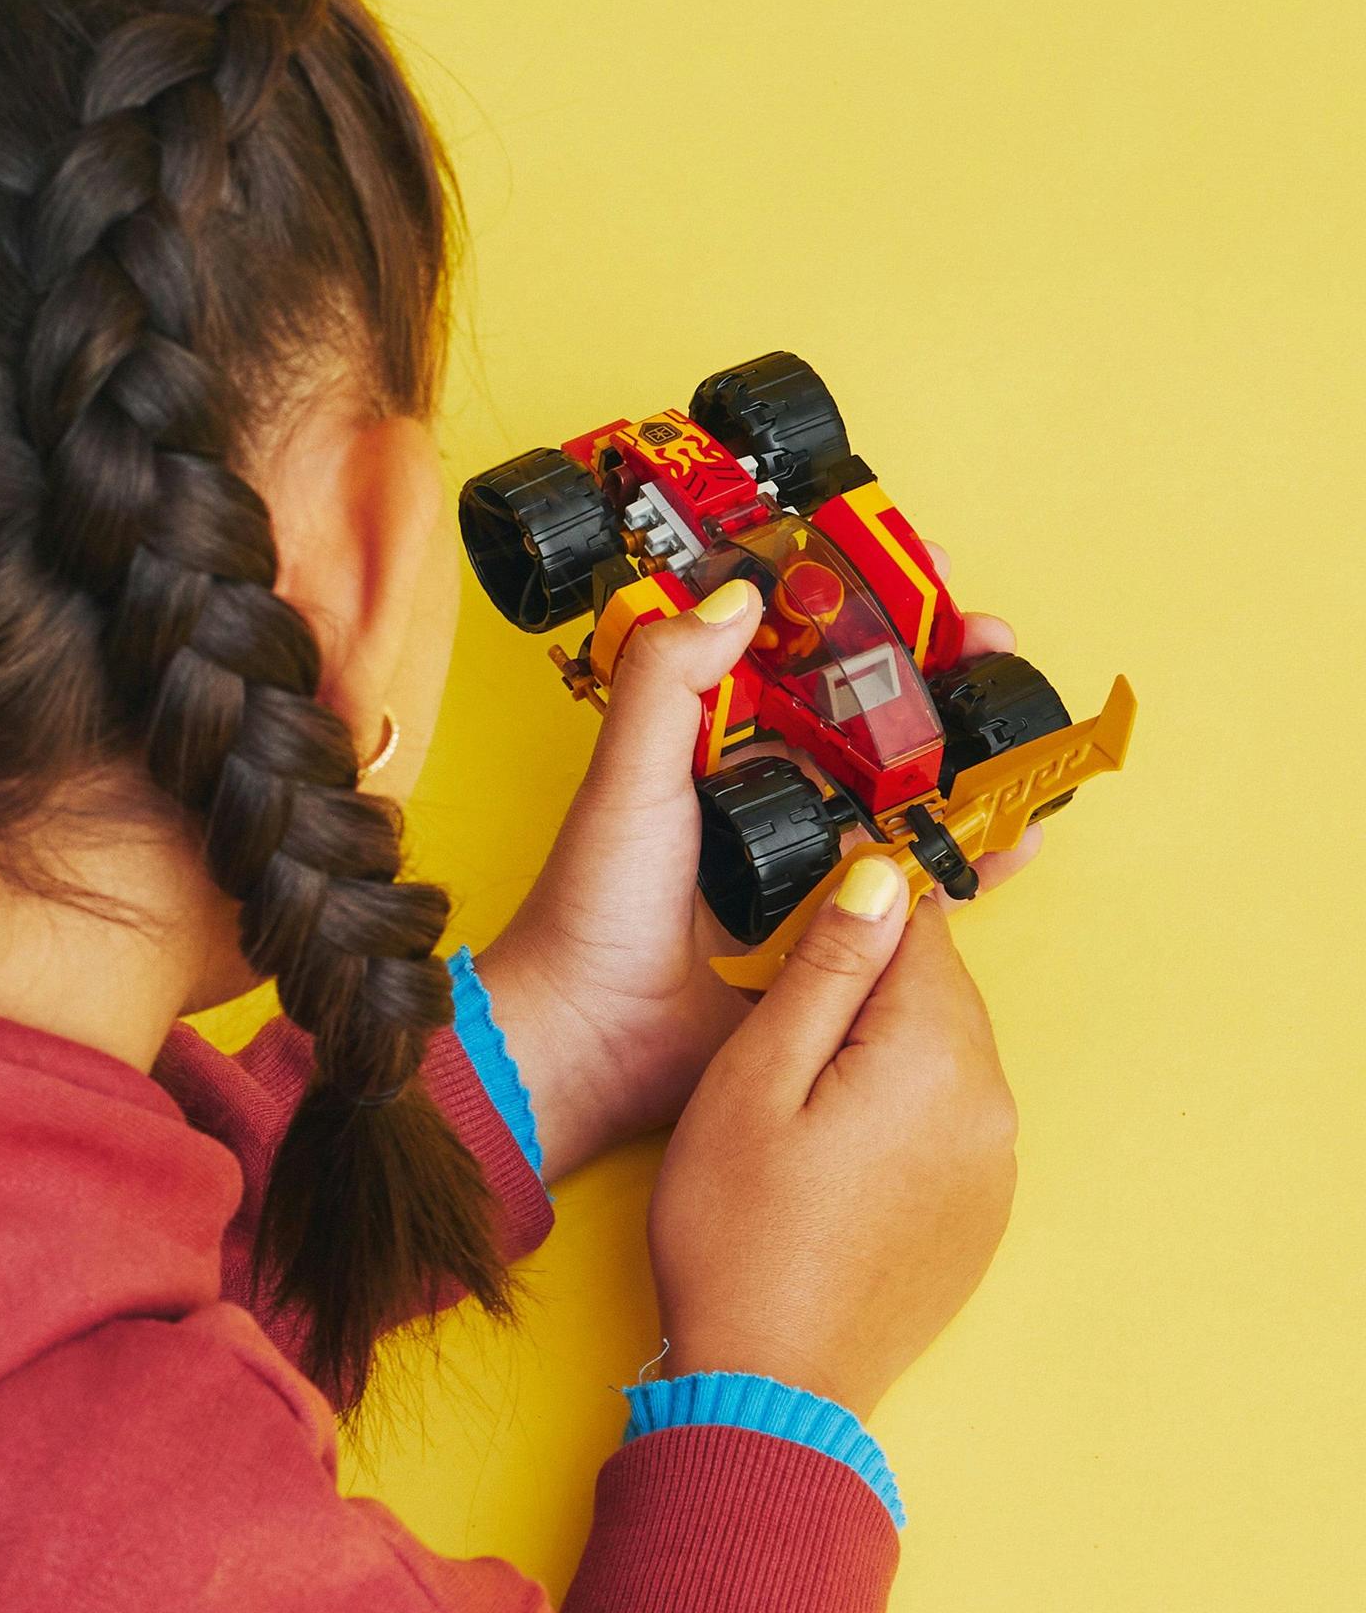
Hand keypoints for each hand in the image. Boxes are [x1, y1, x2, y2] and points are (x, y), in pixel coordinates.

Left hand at [479, 541, 1034, 1182]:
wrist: (592, 1040)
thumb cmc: (592, 906)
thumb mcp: (628, 777)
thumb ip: (668, 682)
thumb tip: (739, 593)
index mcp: (716, 744)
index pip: (801, 654)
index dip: (861, 612)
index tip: (919, 572)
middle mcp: (767, 793)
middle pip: (870, 717)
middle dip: (938, 676)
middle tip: (991, 645)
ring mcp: (807, 862)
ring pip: (905, 796)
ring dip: (967, 762)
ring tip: (1020, 732)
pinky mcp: (836, 933)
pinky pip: (915, 886)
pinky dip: (968, 861)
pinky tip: (1014, 840)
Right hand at [646, 860, 1017, 1419]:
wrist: (768, 1384)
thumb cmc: (738, 1234)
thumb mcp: (755, 1077)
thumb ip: (827, 969)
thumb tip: (879, 878)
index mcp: (937, 1059)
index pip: (918, 926)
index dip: (853, 906)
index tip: (798, 920)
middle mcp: (991, 1107)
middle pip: (939, 986)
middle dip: (870, 973)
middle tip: (779, 1000)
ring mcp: (995, 1167)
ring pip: (945, 1047)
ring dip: (883, 1036)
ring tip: (798, 1078)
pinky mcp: (981, 1211)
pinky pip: (950, 1112)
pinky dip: (900, 1096)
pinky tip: (834, 1134)